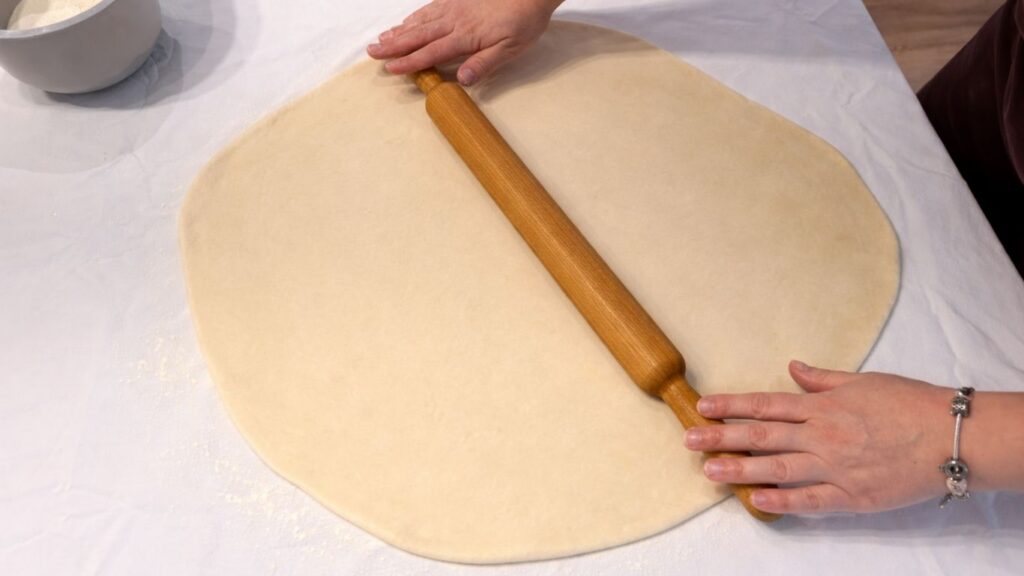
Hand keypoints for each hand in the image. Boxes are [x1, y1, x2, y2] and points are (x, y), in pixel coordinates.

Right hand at [367, 0, 562, 85]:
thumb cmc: (523, 21)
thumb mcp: (511, 49)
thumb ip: (485, 63)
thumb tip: (462, 80)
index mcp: (465, 37)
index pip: (431, 53)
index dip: (409, 62)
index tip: (391, 69)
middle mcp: (454, 21)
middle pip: (418, 35)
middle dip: (393, 46)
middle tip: (372, 52)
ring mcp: (454, 7)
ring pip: (420, 20)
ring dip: (400, 31)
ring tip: (382, 39)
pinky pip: (430, 8)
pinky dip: (415, 16)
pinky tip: (406, 21)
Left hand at [684, 361, 953, 514]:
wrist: (950, 437)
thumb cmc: (909, 404)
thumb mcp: (863, 381)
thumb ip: (822, 379)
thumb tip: (793, 367)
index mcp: (822, 406)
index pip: (766, 403)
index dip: (731, 405)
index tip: (703, 406)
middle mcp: (821, 435)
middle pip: (762, 435)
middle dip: (722, 437)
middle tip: (689, 440)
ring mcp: (834, 468)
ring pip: (778, 468)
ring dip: (741, 470)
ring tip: (710, 471)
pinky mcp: (851, 496)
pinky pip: (810, 500)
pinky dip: (782, 501)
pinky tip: (756, 501)